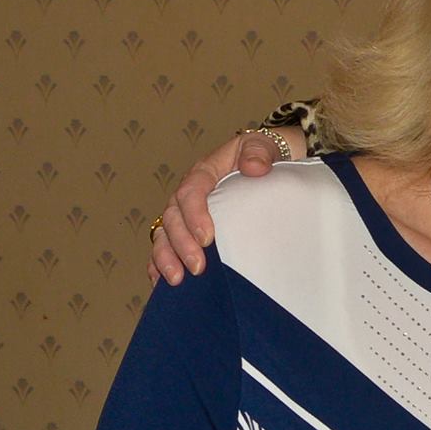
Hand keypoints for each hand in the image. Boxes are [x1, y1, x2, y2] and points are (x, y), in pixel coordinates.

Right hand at [150, 128, 303, 285]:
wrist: (270, 163)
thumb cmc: (264, 155)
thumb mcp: (264, 145)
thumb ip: (258, 152)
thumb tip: (254, 168)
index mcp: (204, 173)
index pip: (191, 192)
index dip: (195, 215)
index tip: (208, 238)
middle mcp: (188, 195)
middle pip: (173, 218)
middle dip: (181, 244)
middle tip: (197, 267)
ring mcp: (186, 214)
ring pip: (164, 234)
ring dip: (166, 257)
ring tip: (177, 280)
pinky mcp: (189, 231)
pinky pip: (167, 247)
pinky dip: (160, 264)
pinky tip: (162, 284)